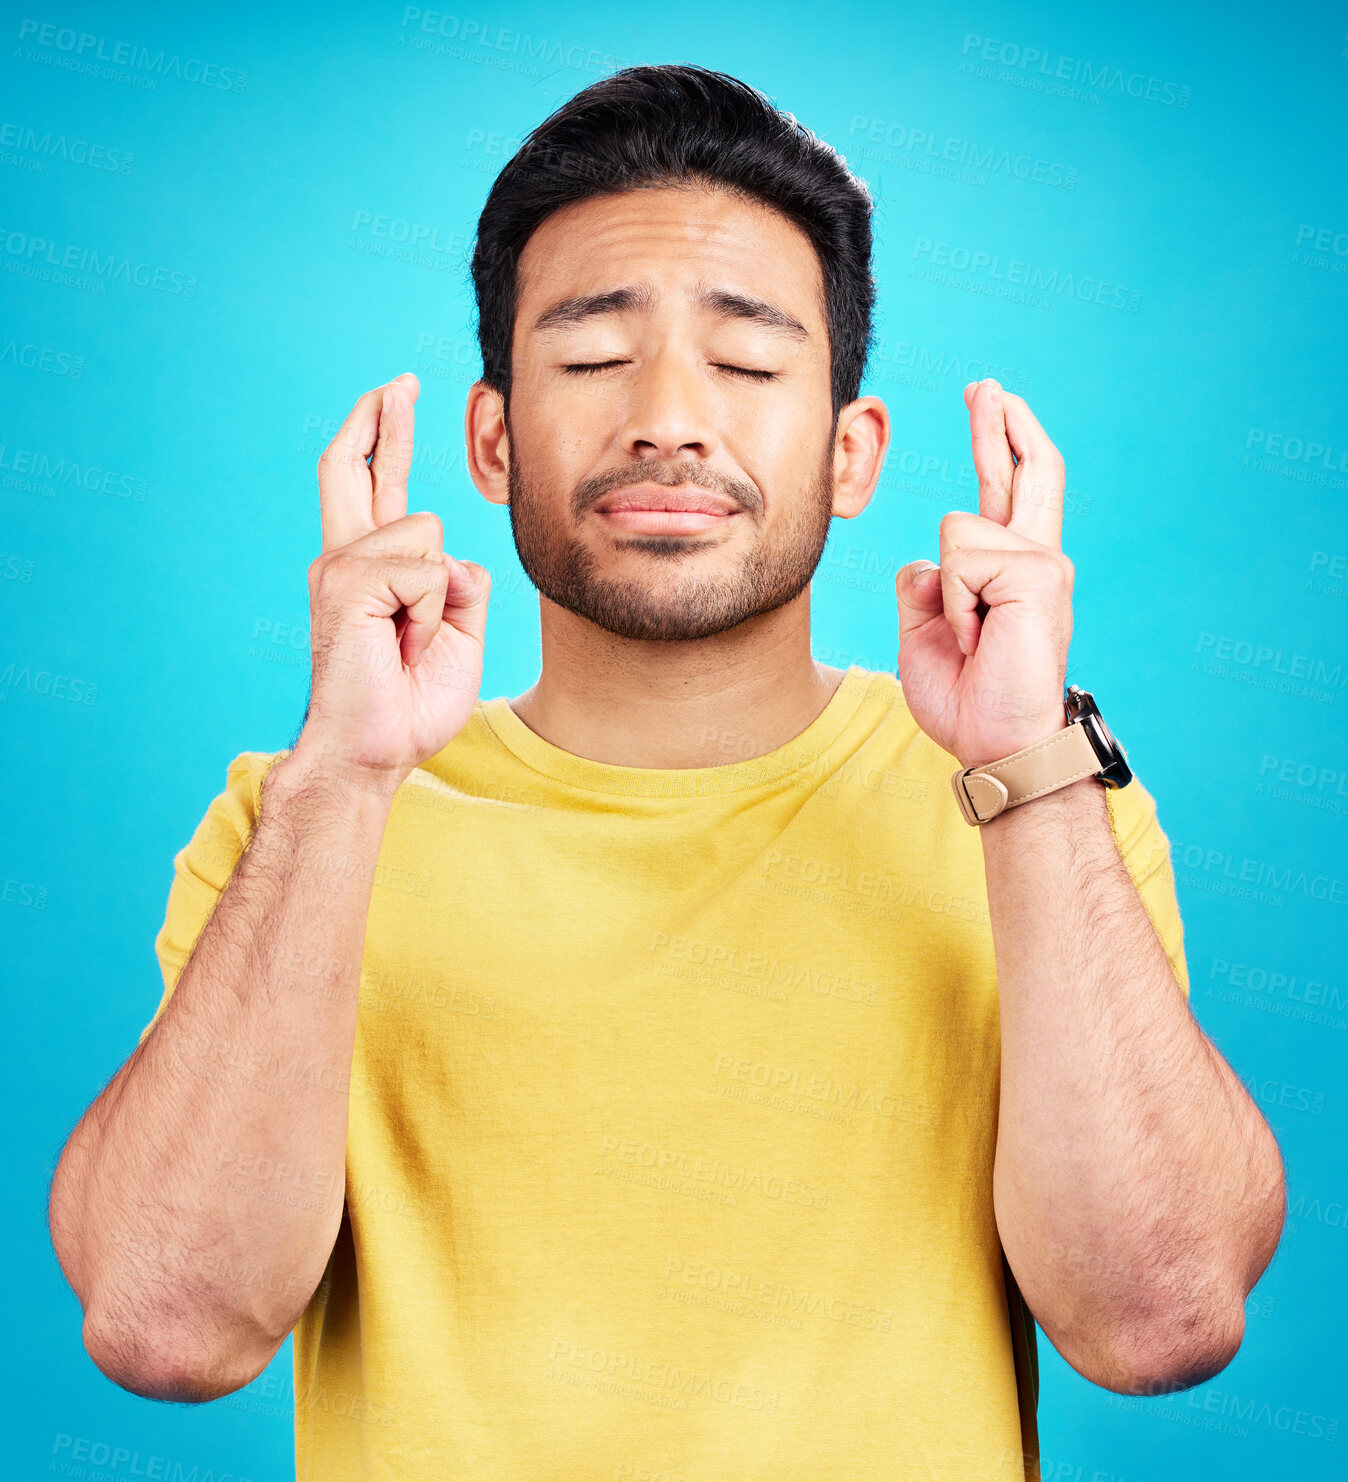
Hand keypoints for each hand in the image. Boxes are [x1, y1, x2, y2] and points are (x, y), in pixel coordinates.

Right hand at [293, 373, 490, 786]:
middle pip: (355, 466)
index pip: (374, 484)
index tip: (394, 393)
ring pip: (426, 532)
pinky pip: (424, 571)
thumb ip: (461, 584)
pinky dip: (431, 614)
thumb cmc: (413, 702)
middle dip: (382, 418)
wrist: (378, 750)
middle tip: (403, 379)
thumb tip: (455, 555)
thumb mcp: (458, 632)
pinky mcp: (344, 585)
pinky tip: (404, 645)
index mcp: (371, 567)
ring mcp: (339, 567)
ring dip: (440, 599)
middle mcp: (346, 557)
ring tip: (411, 644)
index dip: (384, 435)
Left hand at [894, 378, 1073, 770]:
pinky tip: (978, 637)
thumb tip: (924, 558)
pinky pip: (961, 560)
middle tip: (985, 383)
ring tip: (970, 639)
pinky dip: (956, 606)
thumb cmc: (965, 698)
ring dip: (946, 595)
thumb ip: (924, 586)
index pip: (1006, 488)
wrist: (995, 742)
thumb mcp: (925, 631)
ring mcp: (1042, 563)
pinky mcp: (1039, 574)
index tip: (988, 401)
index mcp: (1009, 569)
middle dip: (999, 422)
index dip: (997, 441)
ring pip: (957, 529)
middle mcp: (1035, 557)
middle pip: (1022, 469)